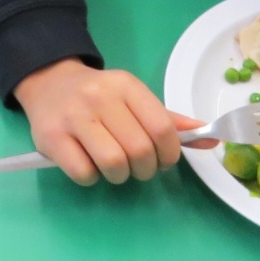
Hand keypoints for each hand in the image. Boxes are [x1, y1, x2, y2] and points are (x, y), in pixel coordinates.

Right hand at [14, 59, 214, 185]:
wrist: (49, 82)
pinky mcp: (51, 137)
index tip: (164, 160)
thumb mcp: (134, 99)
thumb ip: (169, 121)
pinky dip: (92, 178)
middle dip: (145, 169)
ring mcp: (73, 117)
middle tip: (139, 168)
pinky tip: (90, 166)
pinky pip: (83, 172)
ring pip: (113, 163)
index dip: (170, 153)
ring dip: (120, 176)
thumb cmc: (99, 97)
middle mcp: (100, 97)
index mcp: (126, 86)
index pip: (162, 127)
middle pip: (140, 150)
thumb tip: (210, 138)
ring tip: (115, 169)